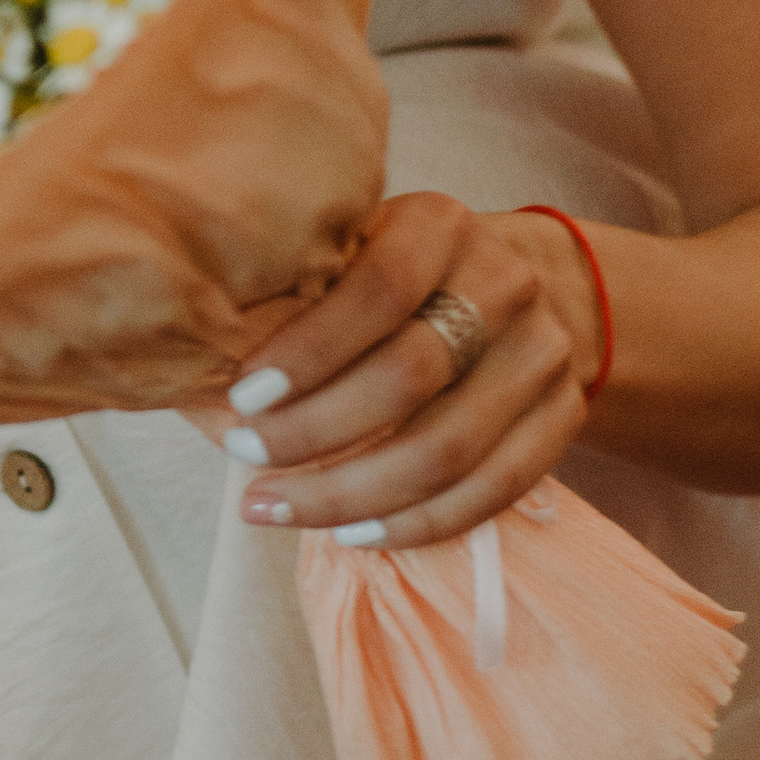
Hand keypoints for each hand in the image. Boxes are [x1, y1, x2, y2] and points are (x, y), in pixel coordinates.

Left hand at [198, 190, 602, 552]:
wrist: (520, 283)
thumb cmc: (394, 273)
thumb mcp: (351, 248)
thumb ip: (299, 289)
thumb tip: (194, 362)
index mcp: (442, 225)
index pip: (378, 289)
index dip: (308, 352)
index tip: (242, 400)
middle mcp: (505, 281)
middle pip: (410, 377)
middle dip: (315, 432)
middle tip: (244, 461)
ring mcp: (544, 352)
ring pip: (449, 447)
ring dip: (352, 494)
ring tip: (277, 508)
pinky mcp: (564, 414)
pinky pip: (495, 488)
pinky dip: (417, 524)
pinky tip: (351, 534)